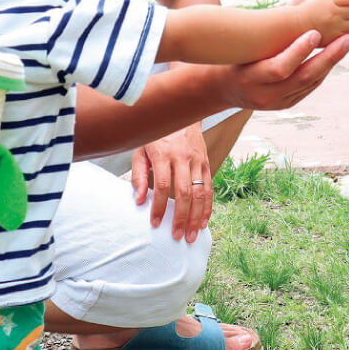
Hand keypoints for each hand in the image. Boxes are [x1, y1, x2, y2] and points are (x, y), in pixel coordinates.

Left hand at [132, 124, 212, 241]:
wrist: (181, 113)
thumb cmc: (156, 136)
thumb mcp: (140, 150)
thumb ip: (139, 175)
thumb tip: (139, 201)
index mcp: (164, 155)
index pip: (162, 186)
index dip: (159, 206)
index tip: (155, 223)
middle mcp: (183, 159)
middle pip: (185, 193)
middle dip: (181, 217)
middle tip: (177, 236)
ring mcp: (198, 161)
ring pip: (200, 193)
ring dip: (197, 216)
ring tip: (192, 234)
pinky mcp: (206, 163)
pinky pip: (210, 188)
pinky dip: (208, 207)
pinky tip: (204, 221)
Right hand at [218, 27, 348, 110]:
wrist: (225, 88)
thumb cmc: (236, 57)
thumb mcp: (246, 44)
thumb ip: (273, 25)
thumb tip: (300, 1)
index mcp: (251, 78)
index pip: (279, 68)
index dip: (299, 51)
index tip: (316, 32)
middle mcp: (265, 94)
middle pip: (303, 77)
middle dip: (328, 57)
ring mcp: (278, 103)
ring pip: (311, 82)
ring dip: (331, 61)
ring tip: (347, 42)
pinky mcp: (288, 104)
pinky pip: (311, 86)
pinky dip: (323, 69)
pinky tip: (335, 54)